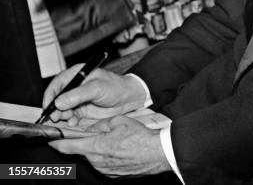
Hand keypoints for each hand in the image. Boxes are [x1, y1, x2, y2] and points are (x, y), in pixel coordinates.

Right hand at [42, 66, 144, 123]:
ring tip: (69, 119)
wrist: (128, 98)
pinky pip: (69, 118)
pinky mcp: (80, 111)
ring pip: (60, 110)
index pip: (56, 84)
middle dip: (54, 109)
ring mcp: (76, 100)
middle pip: (56, 99)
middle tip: (58, 117)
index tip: (48, 108)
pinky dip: (68, 122)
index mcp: (77, 75)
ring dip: (61, 117)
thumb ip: (78, 95)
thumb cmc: (115, 87)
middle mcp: (74, 87)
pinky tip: (74, 123)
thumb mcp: (97, 88)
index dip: (50, 96)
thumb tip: (59, 102)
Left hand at [50, 116, 169, 176]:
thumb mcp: (119, 121)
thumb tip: (94, 127)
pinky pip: (104, 163)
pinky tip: (120, 149)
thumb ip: (101, 124)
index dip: (58, 143)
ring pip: (94, 157)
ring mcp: (104, 170)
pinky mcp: (112, 175)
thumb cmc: (140, 137)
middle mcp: (96, 161)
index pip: (69, 146)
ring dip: (99, 149)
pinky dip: (108, 156)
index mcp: (96, 146)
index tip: (51, 140)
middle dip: (87, 142)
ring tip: (115, 141)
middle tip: (97, 133)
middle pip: (84, 151)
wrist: (156, 153)